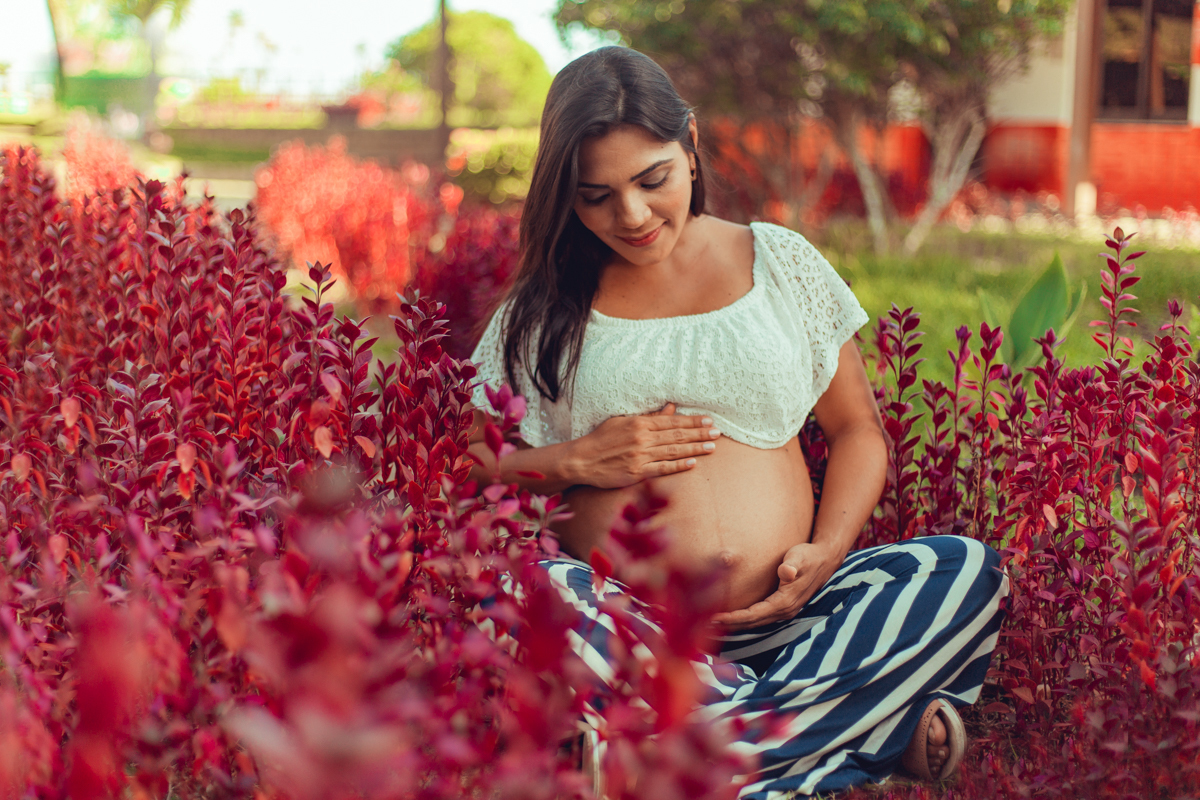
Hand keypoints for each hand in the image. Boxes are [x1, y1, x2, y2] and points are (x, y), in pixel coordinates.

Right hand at [566, 403, 720, 488]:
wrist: (582, 460)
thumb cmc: (601, 439)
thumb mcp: (623, 421)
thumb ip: (649, 416)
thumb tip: (671, 408)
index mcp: (639, 423)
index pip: (672, 421)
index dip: (692, 421)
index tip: (708, 420)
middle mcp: (642, 438)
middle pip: (677, 435)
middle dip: (699, 433)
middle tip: (717, 432)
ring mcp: (640, 456)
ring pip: (674, 451)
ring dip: (695, 448)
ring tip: (712, 446)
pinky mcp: (637, 473)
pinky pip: (662, 468)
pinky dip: (678, 466)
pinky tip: (693, 463)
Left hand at [711, 541, 842, 630]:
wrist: (825, 559)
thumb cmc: (809, 556)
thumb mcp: (800, 557)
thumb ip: (792, 565)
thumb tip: (786, 572)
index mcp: (785, 602)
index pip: (754, 615)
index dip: (734, 617)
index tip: (715, 617)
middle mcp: (785, 611)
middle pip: (752, 623)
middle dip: (729, 625)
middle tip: (704, 624)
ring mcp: (784, 611)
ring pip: (755, 622)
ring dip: (735, 624)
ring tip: (713, 624)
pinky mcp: (782, 607)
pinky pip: (759, 617)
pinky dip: (744, 619)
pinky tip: (731, 617)